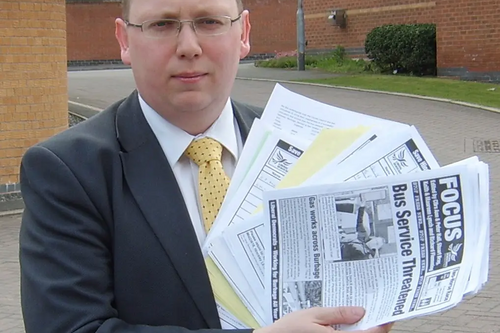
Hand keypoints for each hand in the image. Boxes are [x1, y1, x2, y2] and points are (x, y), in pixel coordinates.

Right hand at [254, 306, 393, 332]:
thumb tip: (360, 311)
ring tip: (365, 316)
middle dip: (375, 327)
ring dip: (364, 331)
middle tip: (379, 312)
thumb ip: (338, 314)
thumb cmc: (289, 329)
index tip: (389, 314)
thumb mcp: (313, 315)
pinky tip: (350, 325)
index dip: (382, 325)